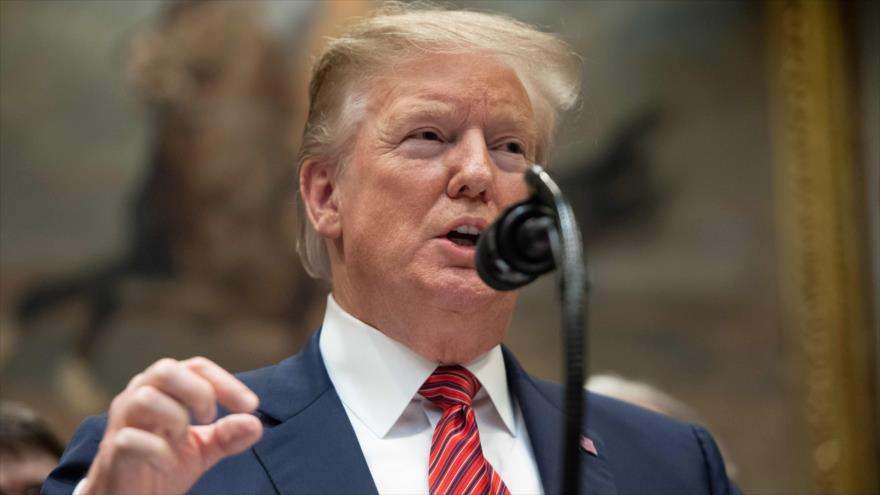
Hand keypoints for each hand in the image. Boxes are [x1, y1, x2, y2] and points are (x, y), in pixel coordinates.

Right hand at [81, 357, 262, 494]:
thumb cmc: (163, 464)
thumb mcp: (204, 449)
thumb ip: (228, 435)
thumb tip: (255, 424)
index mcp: (163, 390)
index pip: (195, 366)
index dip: (226, 382)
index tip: (250, 406)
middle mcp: (138, 396)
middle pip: (166, 369)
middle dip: (198, 391)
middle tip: (210, 418)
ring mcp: (121, 422)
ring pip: (145, 398)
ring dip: (175, 418)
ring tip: (182, 439)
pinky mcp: (112, 450)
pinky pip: (131, 439)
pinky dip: (159, 452)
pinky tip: (168, 464)